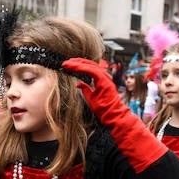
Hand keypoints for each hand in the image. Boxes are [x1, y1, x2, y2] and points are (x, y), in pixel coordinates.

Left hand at [62, 56, 167, 171]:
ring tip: (67, 63)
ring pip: (90, 65)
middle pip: (89, 64)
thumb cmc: (104, 110)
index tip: (67, 65)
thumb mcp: (91, 98)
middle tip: (65, 62)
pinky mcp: (104, 81)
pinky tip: (74, 67)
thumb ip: (86, 89)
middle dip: (76, 62)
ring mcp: (105, 78)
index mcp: (101, 80)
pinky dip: (82, 68)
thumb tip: (79, 83)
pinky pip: (92, 71)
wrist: (113, 117)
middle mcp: (104, 77)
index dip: (78, 66)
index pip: (89, 69)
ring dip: (78, 63)